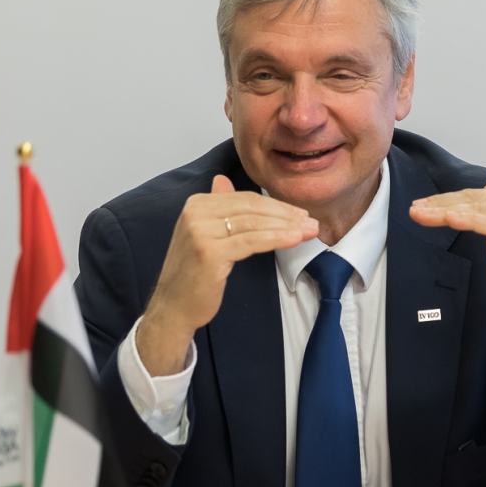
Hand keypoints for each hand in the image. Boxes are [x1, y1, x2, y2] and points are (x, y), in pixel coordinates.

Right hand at [137, 175, 317, 374]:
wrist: (173, 307)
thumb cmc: (195, 274)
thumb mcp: (204, 234)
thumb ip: (217, 208)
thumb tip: (223, 179)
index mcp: (196, 204)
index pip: (246, 199)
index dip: (277, 206)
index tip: (300, 214)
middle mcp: (196, 212)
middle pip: (252, 208)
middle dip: (286, 215)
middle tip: (311, 222)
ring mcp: (200, 231)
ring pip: (255, 223)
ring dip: (287, 227)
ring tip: (309, 231)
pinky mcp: (209, 252)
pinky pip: (251, 241)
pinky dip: (276, 238)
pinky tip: (294, 239)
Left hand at [409, 180, 485, 358]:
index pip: (475, 196)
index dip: (446, 199)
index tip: (420, 206)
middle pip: (475, 200)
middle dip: (442, 204)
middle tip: (415, 209)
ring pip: (481, 210)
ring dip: (448, 212)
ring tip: (424, 215)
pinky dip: (471, 221)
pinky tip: (451, 219)